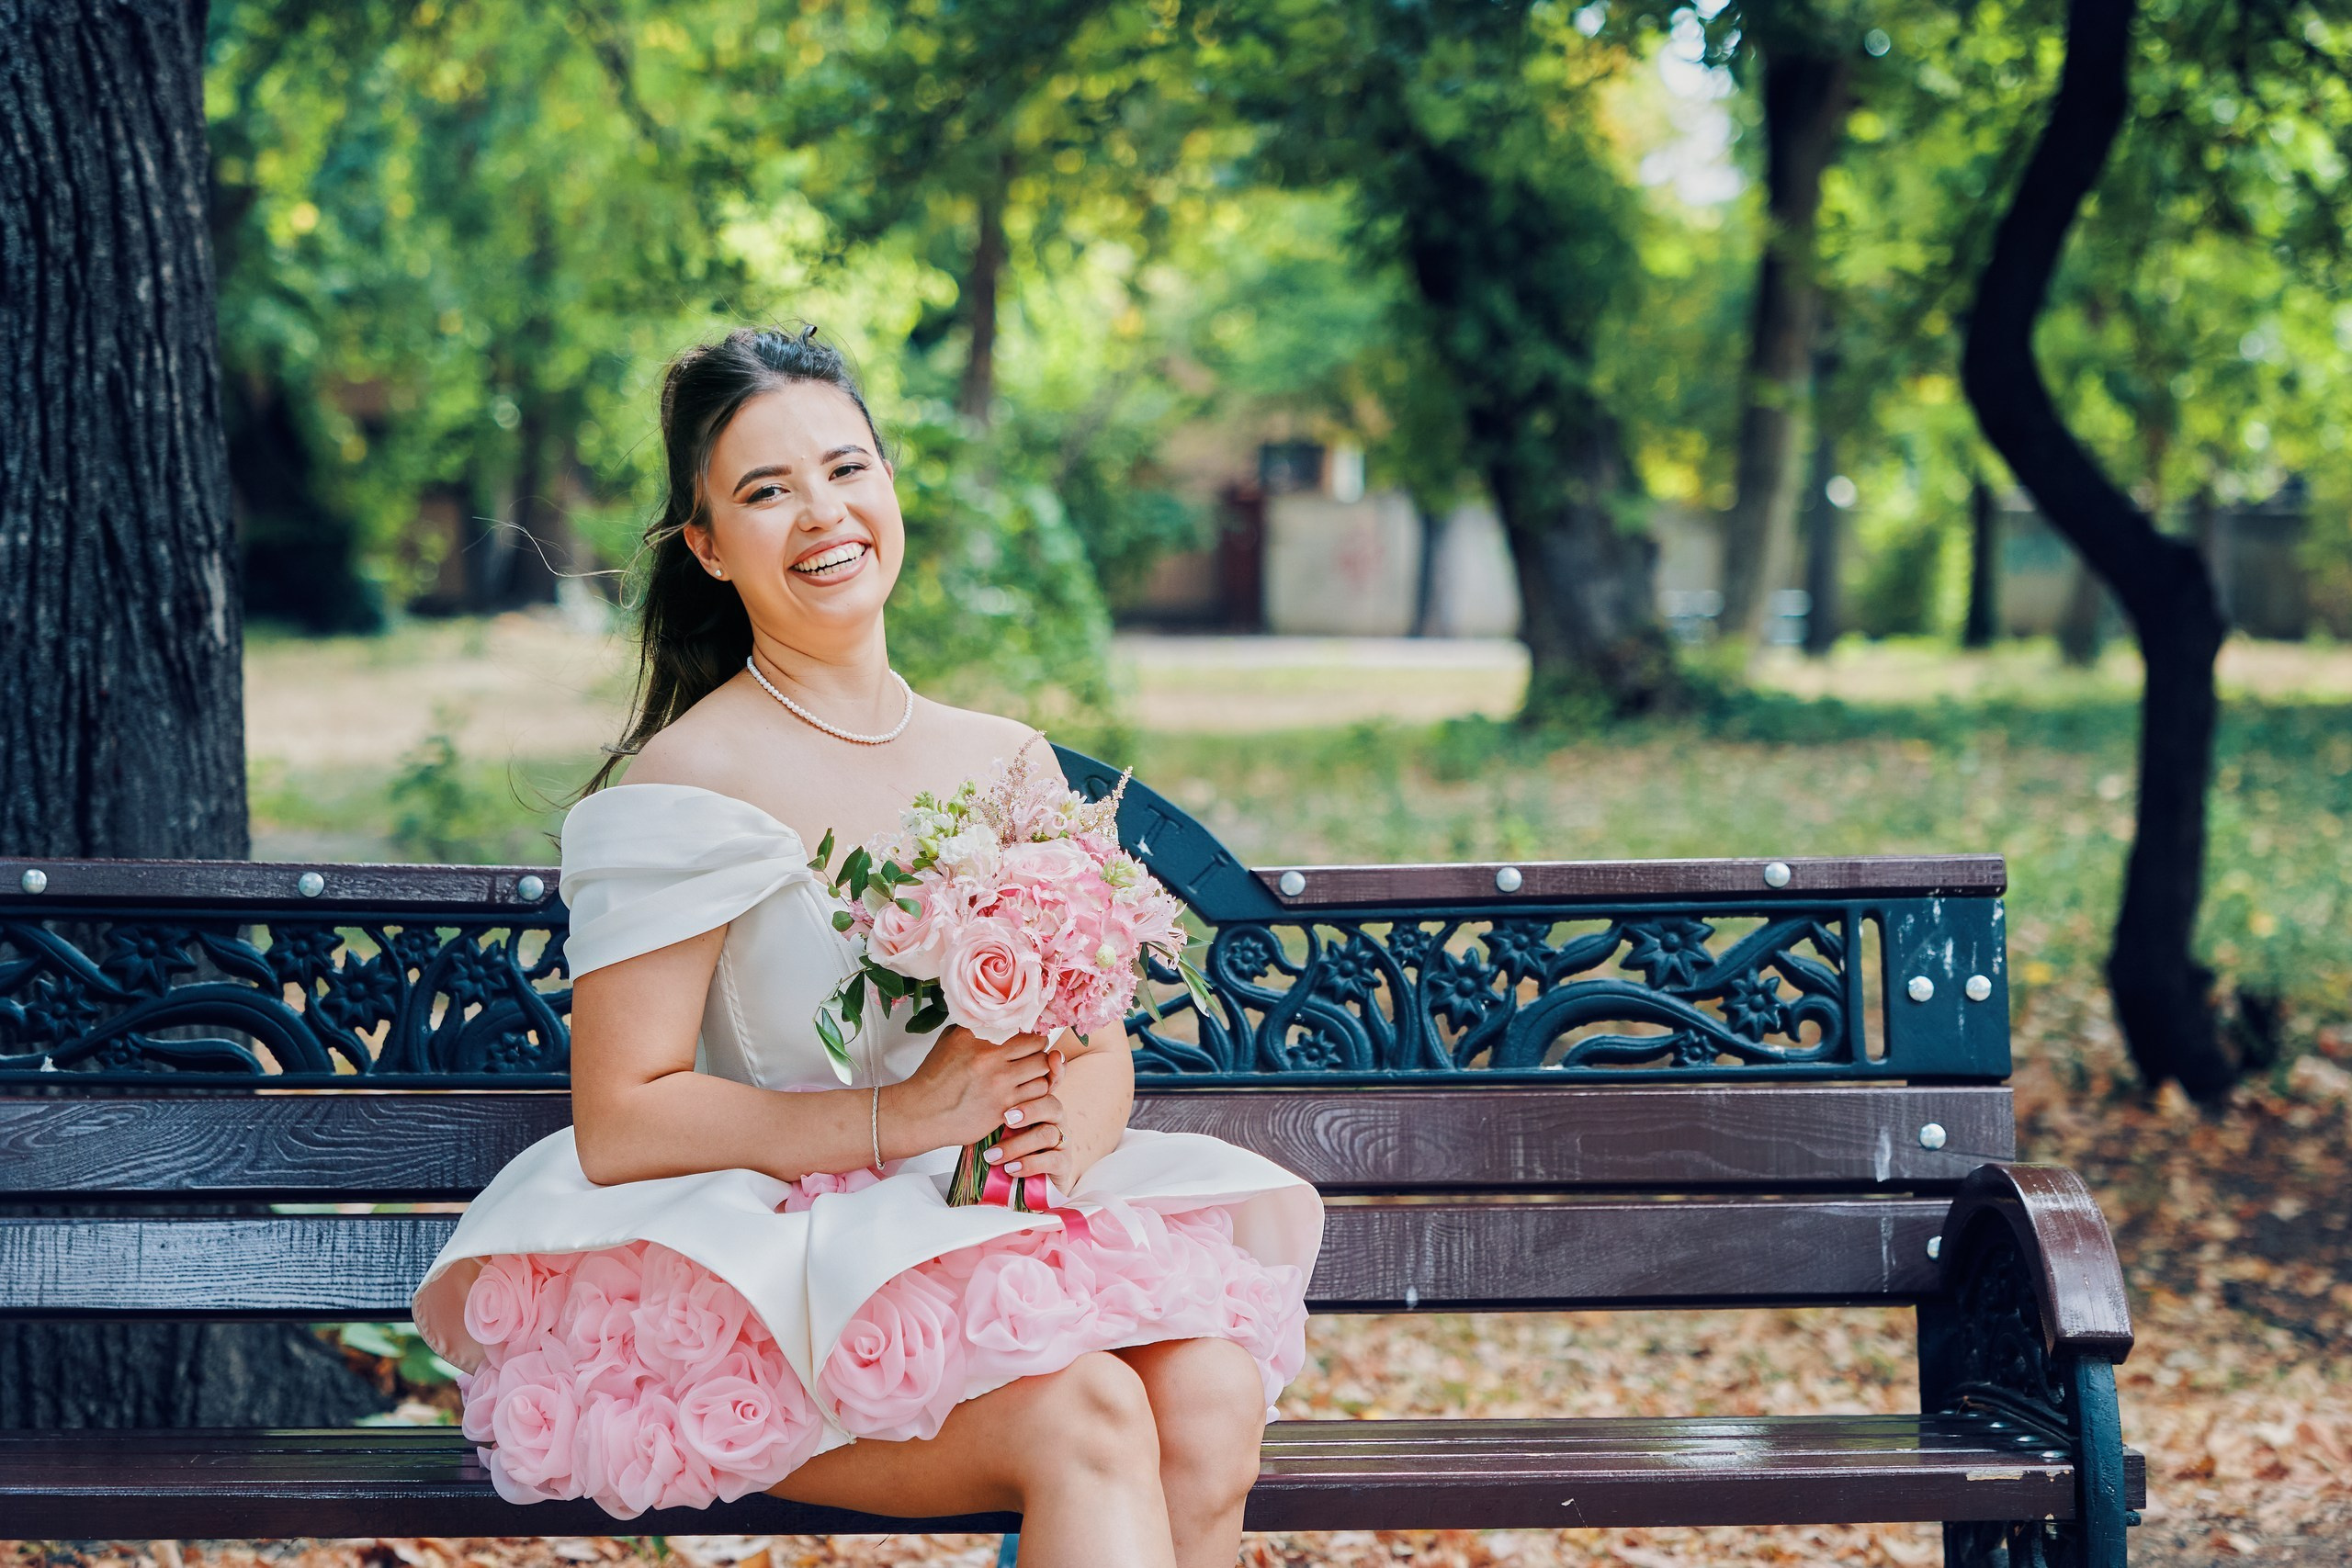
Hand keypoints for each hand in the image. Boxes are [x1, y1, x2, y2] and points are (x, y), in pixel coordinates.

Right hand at [885, 1024, 1058, 1151]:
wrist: (921, 1112)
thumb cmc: (934, 1077)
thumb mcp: (950, 1040)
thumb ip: (976, 1027)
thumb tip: (994, 1019)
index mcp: (984, 1046)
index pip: (1029, 1036)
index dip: (1035, 1039)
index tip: (1032, 1042)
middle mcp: (995, 1066)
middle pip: (1041, 1056)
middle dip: (1041, 1056)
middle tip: (1035, 1060)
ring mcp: (1001, 1091)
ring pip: (1043, 1080)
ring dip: (1040, 1078)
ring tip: (1030, 1079)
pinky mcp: (1003, 1113)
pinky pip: (1034, 1102)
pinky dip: (1034, 1098)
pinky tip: (1025, 1096)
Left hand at [983, 1046, 1072, 1185]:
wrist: (1027, 1179)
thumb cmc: (1009, 1145)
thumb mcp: (998, 1124)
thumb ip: (993, 1107)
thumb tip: (969, 1091)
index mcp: (1040, 1102)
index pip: (1047, 1083)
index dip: (1052, 1070)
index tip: (1044, 1064)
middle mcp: (1055, 1118)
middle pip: (1051, 1105)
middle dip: (1030, 1110)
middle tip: (1006, 1118)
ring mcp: (1062, 1140)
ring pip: (1047, 1134)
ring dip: (1017, 1145)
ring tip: (992, 1155)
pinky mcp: (1064, 1163)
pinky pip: (1052, 1160)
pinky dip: (1029, 1164)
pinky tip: (1010, 1168)